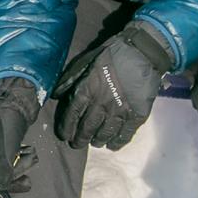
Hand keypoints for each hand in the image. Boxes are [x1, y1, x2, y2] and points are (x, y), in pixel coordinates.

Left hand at [53, 23, 172, 150]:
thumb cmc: (112, 55)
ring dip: (97, 141)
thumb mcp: (86, 61)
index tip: (64, 136)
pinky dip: (117, 142)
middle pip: (86, 129)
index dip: (66, 129)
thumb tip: (55, 95)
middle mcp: (100, 105)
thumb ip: (70, 79)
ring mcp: (119, 112)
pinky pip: (124, 135)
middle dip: (79, 140)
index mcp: (86, 91)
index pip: (71, 116)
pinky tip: (112, 144)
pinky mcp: (136, 116)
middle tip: (77, 144)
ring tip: (95, 142)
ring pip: (104, 134)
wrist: (142, 53)